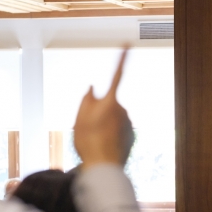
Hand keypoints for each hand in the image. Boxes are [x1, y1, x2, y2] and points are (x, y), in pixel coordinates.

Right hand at [74, 49, 134, 169]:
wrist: (104, 168)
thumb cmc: (89, 142)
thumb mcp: (79, 118)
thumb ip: (86, 99)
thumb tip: (92, 87)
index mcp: (111, 101)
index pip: (117, 74)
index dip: (122, 58)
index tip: (128, 43)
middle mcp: (124, 110)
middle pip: (109, 103)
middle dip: (99, 110)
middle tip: (88, 128)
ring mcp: (129, 123)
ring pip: (113, 119)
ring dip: (105, 125)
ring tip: (95, 140)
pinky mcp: (132, 136)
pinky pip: (119, 131)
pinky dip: (111, 135)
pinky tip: (104, 146)